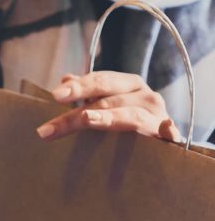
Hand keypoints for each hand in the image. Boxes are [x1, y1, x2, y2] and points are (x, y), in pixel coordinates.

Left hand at [37, 72, 180, 141]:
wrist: (161, 142)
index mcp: (128, 85)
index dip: (79, 87)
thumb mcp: (107, 104)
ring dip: (108, 118)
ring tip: (87, 120)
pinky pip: (169, 133)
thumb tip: (66, 78)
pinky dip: (167, 130)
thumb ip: (87, 93)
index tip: (55, 95)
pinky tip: (162, 129)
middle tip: (50, 128)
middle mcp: (145, 96)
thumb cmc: (126, 121)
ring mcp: (158, 117)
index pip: (101, 81)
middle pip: (108, 101)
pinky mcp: (170, 138)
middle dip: (77, 114)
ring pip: (130, 116)